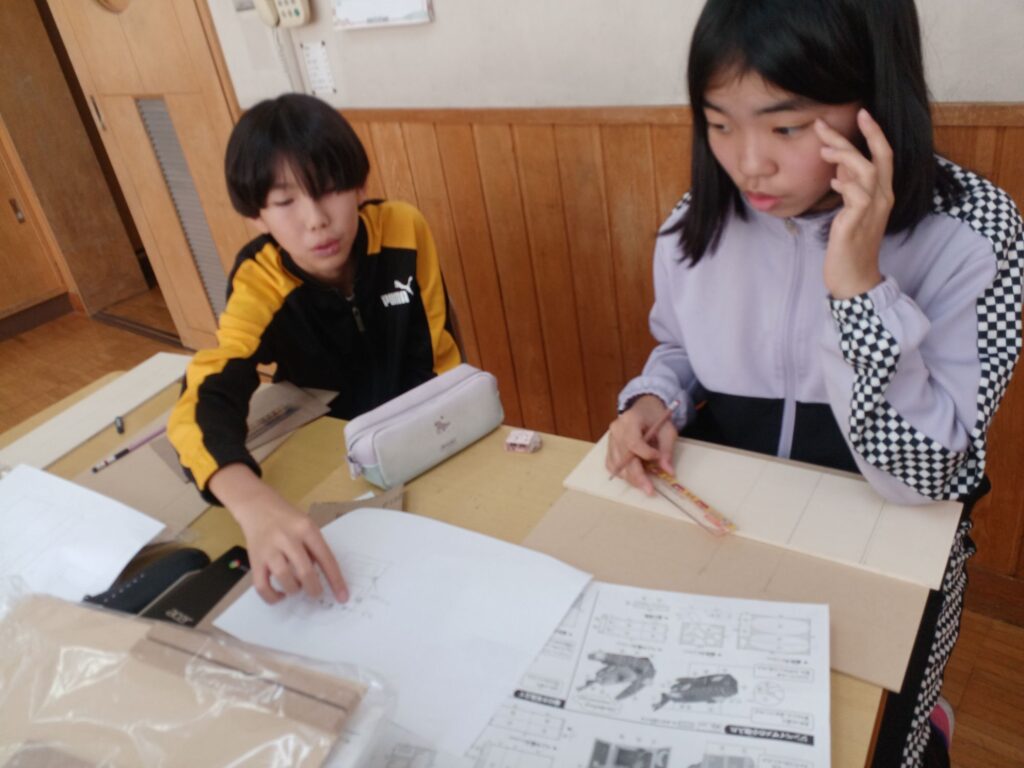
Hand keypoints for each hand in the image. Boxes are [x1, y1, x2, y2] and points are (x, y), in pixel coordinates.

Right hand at [208, 464, 348, 603]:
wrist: (257, 505)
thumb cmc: (287, 518)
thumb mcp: (307, 524)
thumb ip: (314, 548)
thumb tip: (324, 577)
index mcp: (306, 529)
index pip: (325, 558)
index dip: (335, 580)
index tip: (342, 596)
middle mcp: (287, 538)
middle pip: (305, 571)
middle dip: (314, 588)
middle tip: (316, 592)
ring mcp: (269, 550)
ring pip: (285, 578)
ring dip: (294, 590)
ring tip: (297, 588)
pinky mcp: (255, 560)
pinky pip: (262, 586)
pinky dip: (272, 597)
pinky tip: (280, 595)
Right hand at [606, 395, 677, 495]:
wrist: (644, 408)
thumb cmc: (655, 417)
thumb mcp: (667, 429)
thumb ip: (667, 449)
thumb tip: (668, 471)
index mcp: (630, 420)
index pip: (633, 442)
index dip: (646, 454)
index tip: (659, 458)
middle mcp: (616, 429)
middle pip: (623, 458)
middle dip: (637, 476)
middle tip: (649, 490)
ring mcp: (610, 439)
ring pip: (616, 465)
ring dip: (630, 478)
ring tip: (645, 485)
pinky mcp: (609, 447)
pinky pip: (611, 465)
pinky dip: (622, 474)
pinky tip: (634, 478)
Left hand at [815, 109, 892, 299]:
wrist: (854, 278)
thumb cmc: (851, 245)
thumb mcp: (850, 210)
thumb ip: (849, 188)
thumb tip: (840, 169)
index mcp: (882, 194)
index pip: (884, 156)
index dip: (875, 133)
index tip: (861, 114)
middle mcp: (883, 199)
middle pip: (878, 156)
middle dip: (857, 135)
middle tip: (826, 123)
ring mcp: (872, 211)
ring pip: (866, 171)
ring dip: (844, 156)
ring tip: (823, 150)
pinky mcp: (856, 224)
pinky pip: (856, 195)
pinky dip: (844, 184)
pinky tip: (833, 182)